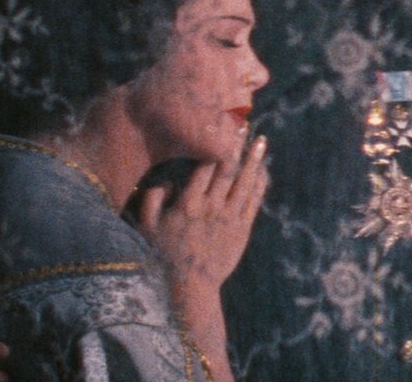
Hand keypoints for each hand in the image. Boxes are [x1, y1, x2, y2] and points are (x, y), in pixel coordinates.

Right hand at [138, 135, 268, 290]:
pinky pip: (254, 202)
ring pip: (245, 183)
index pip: (205, 166)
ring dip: (255, 160)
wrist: (190, 287)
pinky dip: (260, 185)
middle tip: (245, 123)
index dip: (214, 143)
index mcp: (188, 203)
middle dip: (237, 145)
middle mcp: (211, 207)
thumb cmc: (163, 256)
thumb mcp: (146, 228)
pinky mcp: (242, 230)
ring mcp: (230, 218)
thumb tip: (164, 180)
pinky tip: (264, 171)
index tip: (221, 125)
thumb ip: (151, 200)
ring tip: (262, 141)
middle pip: (228, 169)